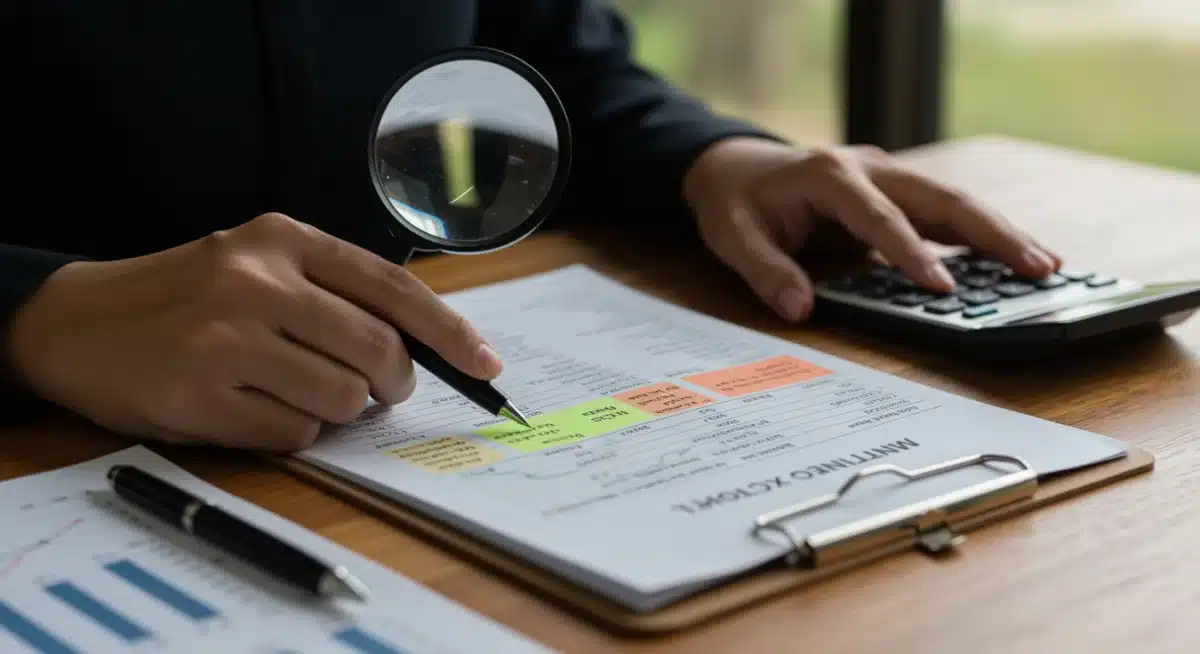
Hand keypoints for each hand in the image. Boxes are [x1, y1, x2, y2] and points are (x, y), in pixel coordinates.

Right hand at [7, 213, 501, 450]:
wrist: (75, 322)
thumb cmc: (185, 298)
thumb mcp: (257, 264)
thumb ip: (334, 293)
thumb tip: (424, 350)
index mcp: (282, 239)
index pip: (392, 287)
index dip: (449, 331)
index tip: (486, 362)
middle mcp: (258, 282)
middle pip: (379, 352)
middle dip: (392, 383)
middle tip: (378, 391)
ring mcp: (227, 339)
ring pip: (343, 400)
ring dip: (336, 410)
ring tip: (290, 389)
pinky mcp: (202, 396)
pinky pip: (296, 434)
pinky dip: (292, 433)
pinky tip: (253, 408)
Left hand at [683, 138, 1061, 321]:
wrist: (734, 165)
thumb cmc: (735, 202)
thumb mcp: (733, 237)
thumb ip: (766, 272)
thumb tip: (799, 310)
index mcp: (828, 174)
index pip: (877, 216)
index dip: (911, 251)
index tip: (943, 286)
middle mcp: (868, 167)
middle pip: (939, 197)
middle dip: (990, 233)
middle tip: (1036, 268)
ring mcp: (887, 175)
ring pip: (953, 202)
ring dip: (999, 232)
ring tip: (1046, 266)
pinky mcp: (896, 192)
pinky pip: (944, 213)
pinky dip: (980, 234)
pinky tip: (1014, 259)